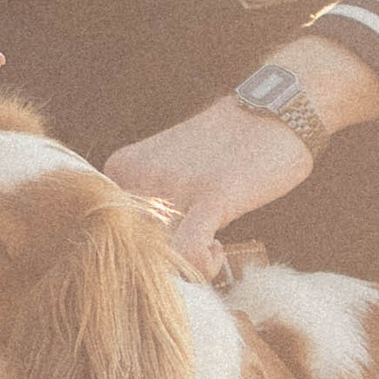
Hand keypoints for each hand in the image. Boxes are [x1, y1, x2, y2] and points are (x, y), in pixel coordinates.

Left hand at [102, 37, 378, 264]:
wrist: (272, 110)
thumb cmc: (224, 146)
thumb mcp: (169, 168)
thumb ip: (148, 203)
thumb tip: (141, 253)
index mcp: (121, 169)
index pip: (106, 232)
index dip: (137, 252)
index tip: (167, 249)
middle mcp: (136, 177)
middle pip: (130, 249)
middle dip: (162, 265)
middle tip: (191, 255)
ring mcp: (172, 186)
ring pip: (156, 257)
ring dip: (185, 269)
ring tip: (207, 251)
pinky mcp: (210, 197)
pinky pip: (189, 251)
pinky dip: (202, 266)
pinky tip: (216, 252)